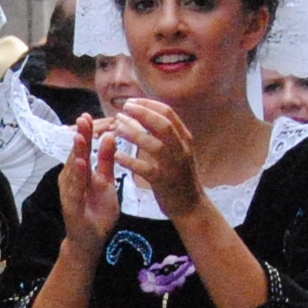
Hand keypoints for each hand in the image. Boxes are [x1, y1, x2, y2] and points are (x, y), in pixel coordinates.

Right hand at [55, 112, 125, 255]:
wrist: (91, 240)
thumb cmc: (97, 211)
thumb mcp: (106, 182)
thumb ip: (107, 160)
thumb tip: (110, 135)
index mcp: (79, 172)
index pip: (82, 149)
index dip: (85, 132)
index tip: (88, 115)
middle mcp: (71, 179)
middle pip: (76, 155)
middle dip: (80, 137)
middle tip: (83, 118)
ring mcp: (69, 192)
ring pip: (73, 170)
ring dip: (77, 153)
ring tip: (80, 136)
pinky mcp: (71, 206)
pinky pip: (74, 189)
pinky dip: (77, 176)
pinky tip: (81, 164)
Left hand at [108, 98, 205, 223]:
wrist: (191, 206)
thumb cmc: (179, 176)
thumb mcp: (178, 151)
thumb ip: (165, 134)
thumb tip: (144, 114)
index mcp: (184, 138)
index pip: (168, 113)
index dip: (148, 104)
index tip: (131, 102)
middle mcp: (181, 149)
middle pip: (162, 124)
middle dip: (141, 113)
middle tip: (123, 109)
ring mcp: (174, 165)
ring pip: (154, 144)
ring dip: (133, 134)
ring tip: (117, 128)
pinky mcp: (163, 182)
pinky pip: (145, 168)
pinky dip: (130, 161)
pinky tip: (116, 156)